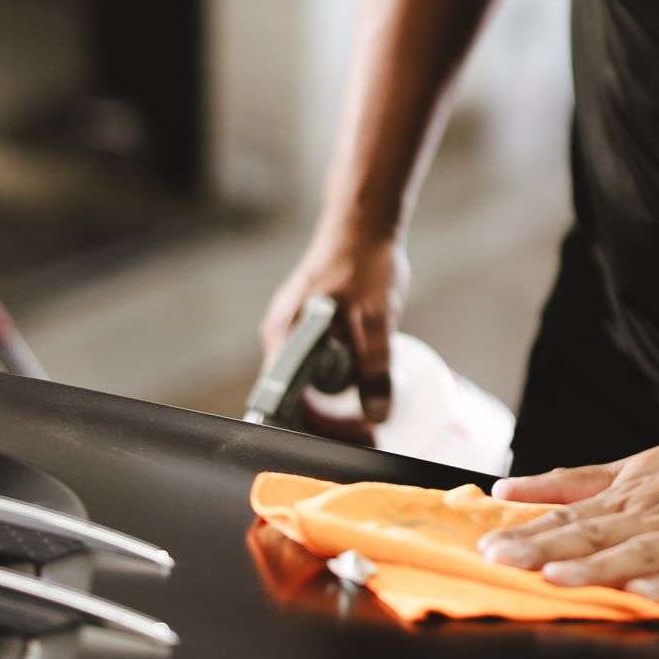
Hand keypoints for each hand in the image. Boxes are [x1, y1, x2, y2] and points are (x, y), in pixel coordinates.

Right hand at [258, 225, 407, 436]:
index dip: (315, 430)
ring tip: (369, 415)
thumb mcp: (375, 319)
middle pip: (295, 396)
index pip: (285, 404)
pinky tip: (363, 381)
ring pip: (307, 379)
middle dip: (328, 422)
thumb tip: (377, 415)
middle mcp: (281, 335)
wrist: (364, 217)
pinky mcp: (309, 320)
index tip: (348, 441)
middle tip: (366, 435)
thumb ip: (374, 368)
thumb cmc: (363, 261)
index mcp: (285, 338)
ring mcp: (293, 327)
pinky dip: (337, 378)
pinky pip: (316, 361)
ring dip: (335, 402)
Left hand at [476, 429, 658, 603]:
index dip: (529, 534)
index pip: (572, 518)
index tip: (485, 548)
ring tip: (558, 580)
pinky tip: (648, 596)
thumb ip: (575, 483)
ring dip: (599, 568)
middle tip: (500, 561)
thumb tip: (506, 489)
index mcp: (632, 495)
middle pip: (596, 535)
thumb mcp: (640, 467)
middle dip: (546, 550)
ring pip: (642, 553)